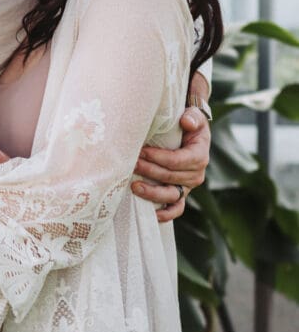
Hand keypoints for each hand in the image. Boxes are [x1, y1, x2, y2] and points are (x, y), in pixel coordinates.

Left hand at [131, 107, 210, 222]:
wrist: (190, 134)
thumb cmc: (188, 124)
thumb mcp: (194, 116)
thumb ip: (193, 117)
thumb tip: (186, 122)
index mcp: (199, 156)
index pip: (177, 161)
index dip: (158, 158)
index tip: (141, 152)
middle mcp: (196, 175)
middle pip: (170, 177)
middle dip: (149, 171)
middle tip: (131, 165)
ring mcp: (188, 187)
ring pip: (171, 195)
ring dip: (152, 193)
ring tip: (134, 186)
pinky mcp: (180, 194)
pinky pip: (176, 209)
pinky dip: (165, 214)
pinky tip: (151, 214)